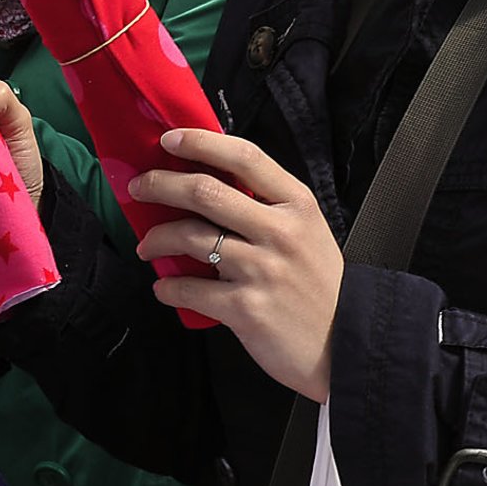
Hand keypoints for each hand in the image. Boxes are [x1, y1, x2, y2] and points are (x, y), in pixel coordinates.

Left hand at [130, 130, 342, 401]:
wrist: (346, 345)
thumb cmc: (319, 285)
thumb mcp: (308, 231)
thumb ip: (268, 206)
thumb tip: (211, 180)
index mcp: (297, 205)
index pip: (245, 157)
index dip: (201, 142)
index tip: (170, 140)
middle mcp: (280, 232)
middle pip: (205, 191)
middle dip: (161, 184)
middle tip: (140, 188)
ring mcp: (262, 270)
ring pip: (190, 237)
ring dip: (157, 238)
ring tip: (146, 245)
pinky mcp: (245, 309)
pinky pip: (190, 289)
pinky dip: (168, 287)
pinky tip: (164, 287)